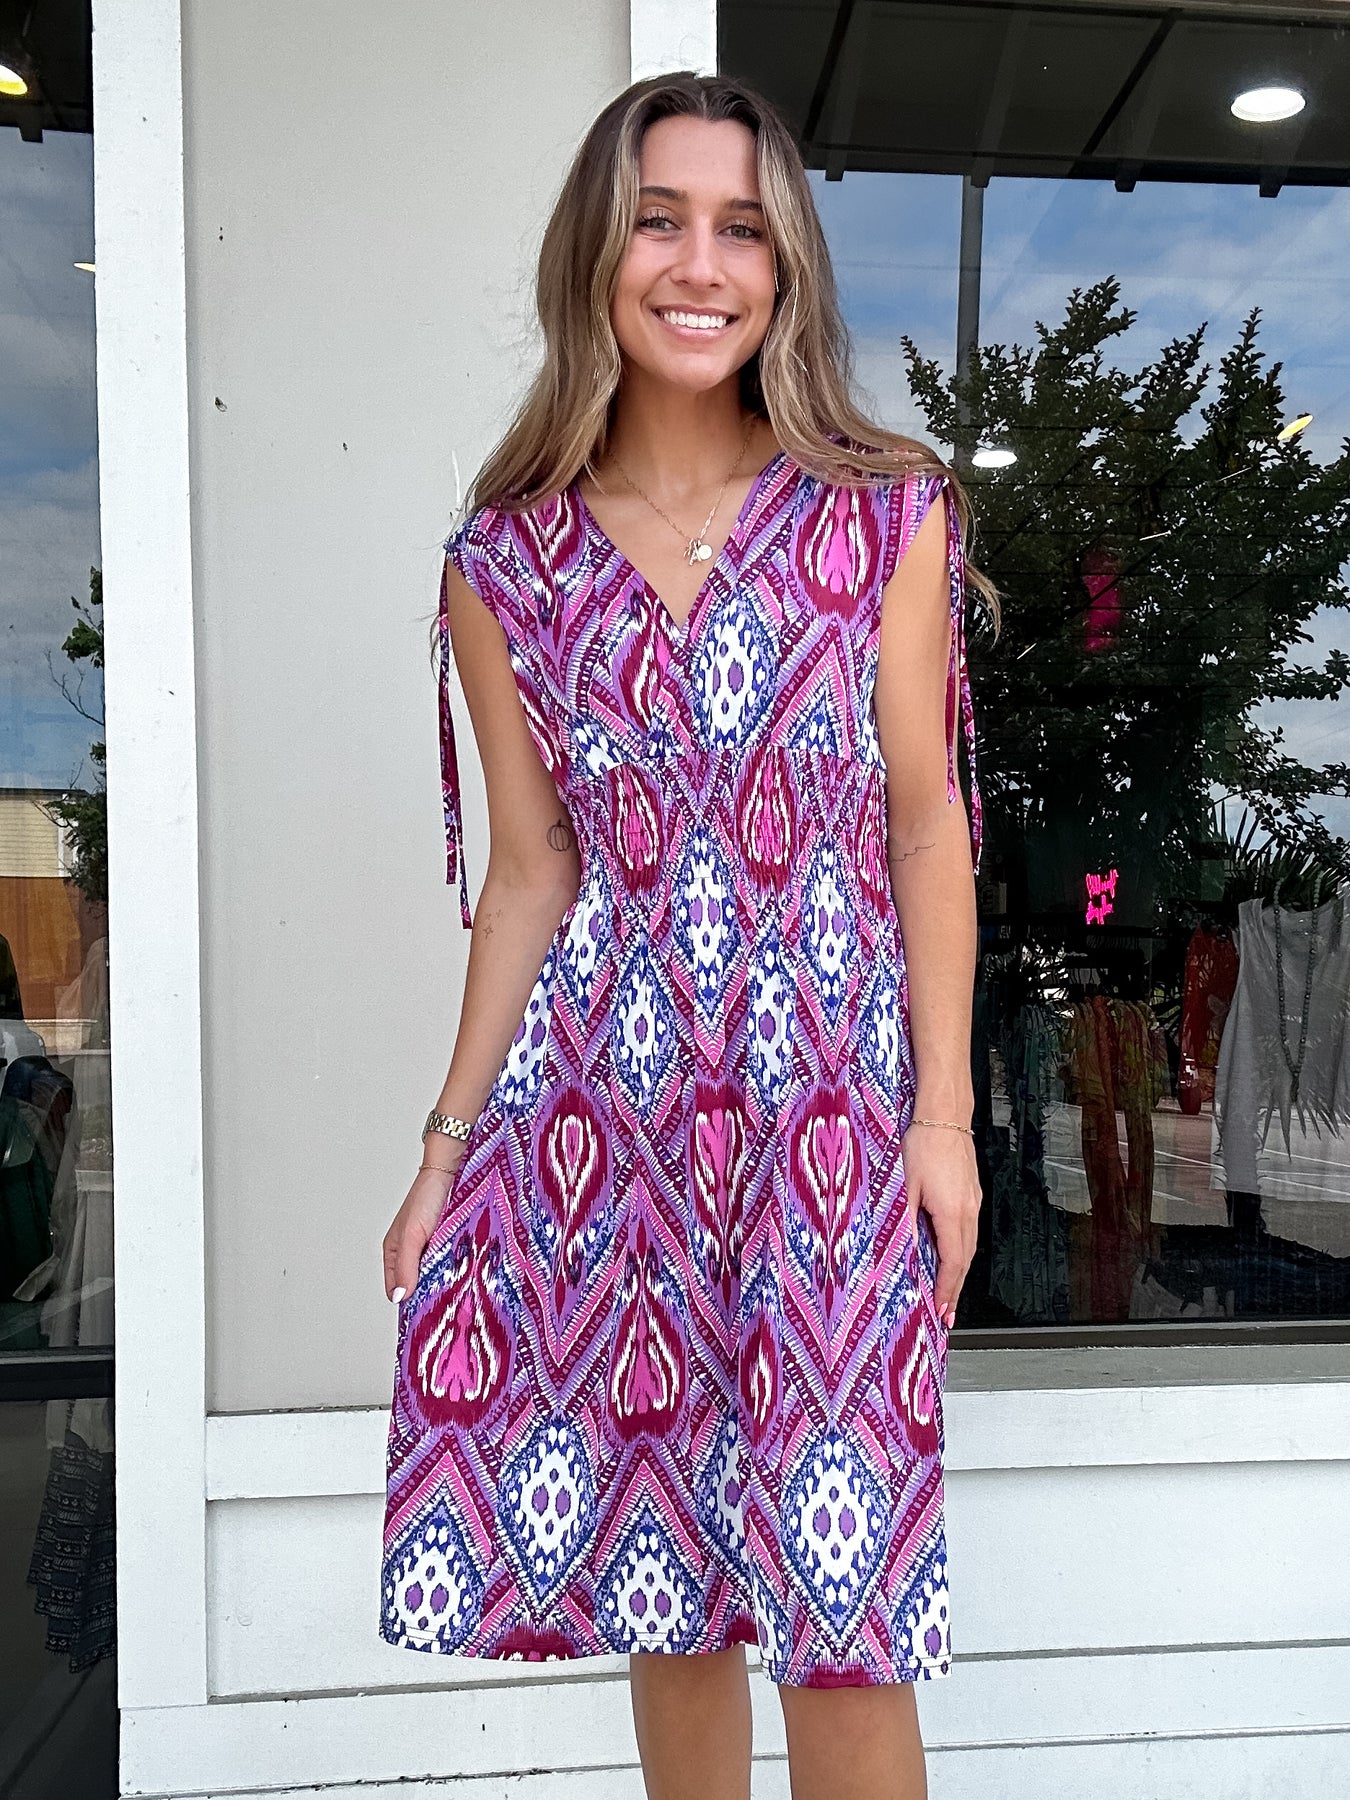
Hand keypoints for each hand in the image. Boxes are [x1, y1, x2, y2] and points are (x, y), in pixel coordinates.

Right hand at [382, 1151, 464, 1301]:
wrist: (453, 1169)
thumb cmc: (426, 1196)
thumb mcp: (412, 1233)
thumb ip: (406, 1265)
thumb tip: (399, 1298)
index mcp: (397, 1253)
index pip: (398, 1291)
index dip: (409, 1305)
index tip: (426, 1319)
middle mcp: (416, 1254)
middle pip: (421, 1287)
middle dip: (433, 1296)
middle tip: (448, 1308)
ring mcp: (437, 1250)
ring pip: (441, 1278)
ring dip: (451, 1284)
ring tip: (463, 1294)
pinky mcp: (455, 1245)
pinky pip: (457, 1265)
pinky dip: (463, 1271)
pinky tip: (472, 1276)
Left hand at [900, 1121, 980, 1329]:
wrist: (944, 1116)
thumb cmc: (923, 1145)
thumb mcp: (905, 1186)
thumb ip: (904, 1221)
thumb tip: (900, 1250)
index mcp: (952, 1213)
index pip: (953, 1263)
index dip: (947, 1289)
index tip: (942, 1310)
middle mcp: (968, 1211)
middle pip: (966, 1261)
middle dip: (956, 1290)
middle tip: (948, 1313)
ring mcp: (973, 1202)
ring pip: (970, 1246)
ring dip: (960, 1272)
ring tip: (949, 1292)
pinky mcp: (971, 1193)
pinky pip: (969, 1231)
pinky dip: (962, 1251)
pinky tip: (951, 1255)